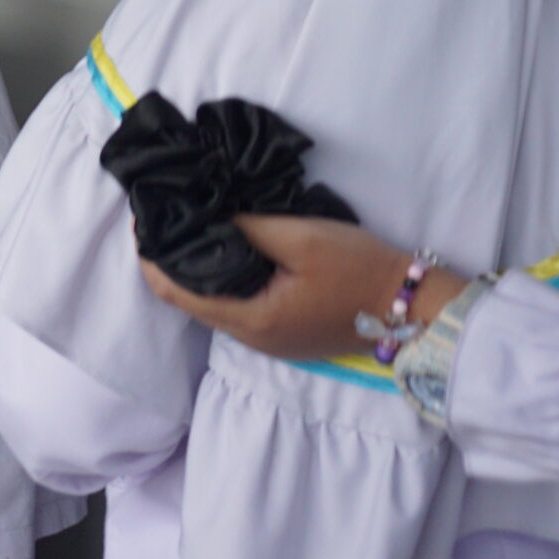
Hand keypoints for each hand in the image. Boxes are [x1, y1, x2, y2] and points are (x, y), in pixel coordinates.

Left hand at [141, 213, 465, 360]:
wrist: (414, 305)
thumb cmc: (358, 268)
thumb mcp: (301, 238)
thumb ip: (247, 228)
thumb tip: (203, 217)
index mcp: (250, 320)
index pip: (174, 293)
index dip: (152, 259)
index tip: (144, 222)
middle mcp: (252, 338)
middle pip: (187, 301)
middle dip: (168, 262)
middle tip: (162, 219)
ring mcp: (268, 340)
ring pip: (210, 304)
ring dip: (194, 271)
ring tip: (187, 227)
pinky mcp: (282, 333)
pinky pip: (235, 307)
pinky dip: (219, 281)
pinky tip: (223, 249)